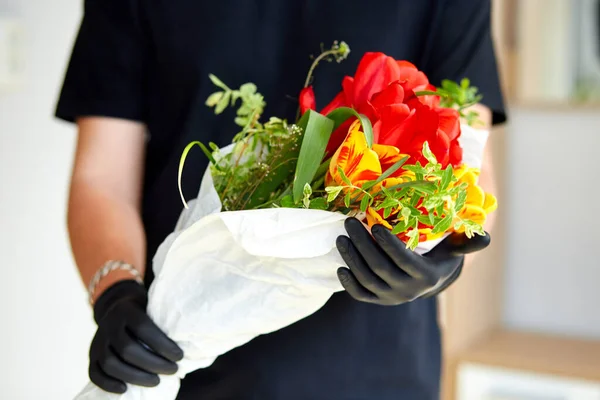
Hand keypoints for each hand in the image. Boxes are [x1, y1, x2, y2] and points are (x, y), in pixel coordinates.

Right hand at [89, 280, 183, 392]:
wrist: (116, 305)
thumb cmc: (145, 311)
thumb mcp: (153, 308)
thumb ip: (164, 323)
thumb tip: (192, 345)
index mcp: (127, 311)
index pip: (144, 329)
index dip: (162, 345)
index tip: (180, 356)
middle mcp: (109, 325)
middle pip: (128, 349)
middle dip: (153, 364)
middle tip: (173, 370)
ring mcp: (97, 341)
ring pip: (111, 363)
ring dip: (135, 376)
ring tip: (156, 381)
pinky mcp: (90, 355)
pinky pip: (94, 373)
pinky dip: (108, 384)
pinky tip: (125, 389)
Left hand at [336, 218, 490, 304]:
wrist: (429, 282)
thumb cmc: (439, 258)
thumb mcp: (454, 249)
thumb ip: (466, 242)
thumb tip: (485, 236)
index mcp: (425, 277)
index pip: (404, 260)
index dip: (389, 244)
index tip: (376, 225)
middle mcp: (407, 291)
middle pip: (379, 267)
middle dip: (362, 244)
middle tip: (350, 221)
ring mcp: (390, 298)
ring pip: (366, 279)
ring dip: (351, 258)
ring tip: (341, 237)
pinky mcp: (378, 301)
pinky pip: (360, 294)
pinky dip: (348, 282)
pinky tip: (340, 266)